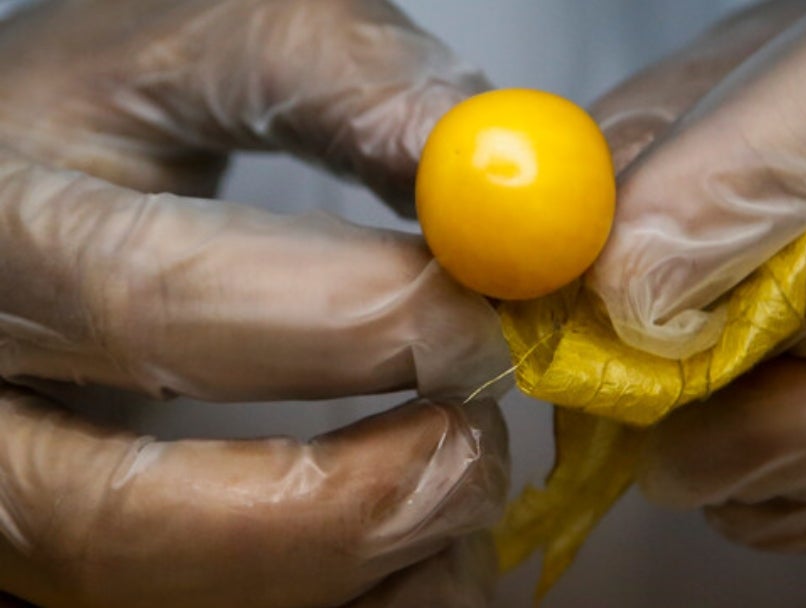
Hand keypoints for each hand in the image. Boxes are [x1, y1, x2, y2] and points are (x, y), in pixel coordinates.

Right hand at [0, 1, 509, 605]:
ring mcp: (9, 505)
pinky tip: (417, 549)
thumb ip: (344, 81)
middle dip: (343, 502)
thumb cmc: (105, 115)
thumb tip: (486, 177)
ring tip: (457, 490)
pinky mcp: (69, 567)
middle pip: (116, 519)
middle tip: (477, 445)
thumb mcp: (201, 49)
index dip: (345, 325)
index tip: (481, 320)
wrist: (19, 200)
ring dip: (354, 580)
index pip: (153, 304)